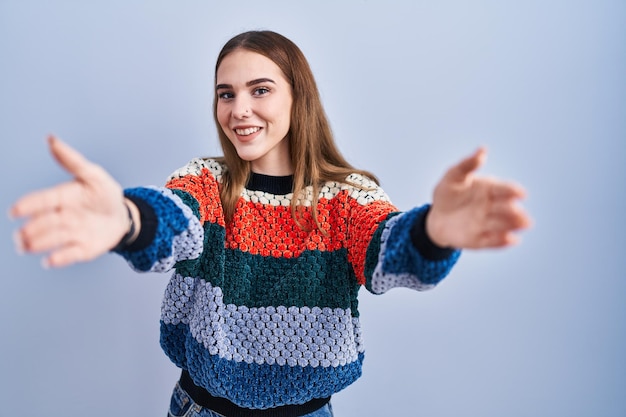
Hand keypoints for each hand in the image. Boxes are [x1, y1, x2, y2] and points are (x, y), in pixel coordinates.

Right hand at [10, 135, 132, 267]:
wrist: (123, 216)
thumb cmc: (104, 194)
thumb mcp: (93, 175)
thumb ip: (72, 160)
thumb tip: (51, 138)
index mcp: (62, 197)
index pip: (43, 201)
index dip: (29, 206)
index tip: (15, 211)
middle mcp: (62, 217)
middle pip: (44, 223)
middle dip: (31, 230)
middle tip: (21, 236)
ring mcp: (71, 234)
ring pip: (52, 239)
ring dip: (39, 243)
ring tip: (27, 247)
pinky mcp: (82, 249)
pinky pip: (69, 254)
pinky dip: (59, 258)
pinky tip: (50, 261)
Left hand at [426, 148, 530, 248]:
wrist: (436, 217)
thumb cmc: (448, 193)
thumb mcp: (453, 176)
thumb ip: (467, 164)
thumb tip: (482, 149)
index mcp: (490, 189)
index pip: (504, 189)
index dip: (513, 191)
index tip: (520, 193)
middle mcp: (493, 207)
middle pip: (507, 209)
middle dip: (515, 212)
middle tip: (521, 214)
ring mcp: (488, 224)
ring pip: (503, 225)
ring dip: (513, 225)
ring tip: (522, 225)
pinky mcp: (480, 240)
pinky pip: (492, 241)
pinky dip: (501, 241)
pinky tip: (511, 240)